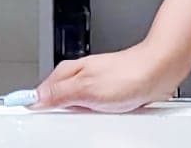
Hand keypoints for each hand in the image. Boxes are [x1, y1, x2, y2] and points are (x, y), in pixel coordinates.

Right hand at [34, 42, 183, 112]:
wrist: (158, 73)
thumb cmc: (128, 74)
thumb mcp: (87, 88)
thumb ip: (59, 94)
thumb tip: (35, 99)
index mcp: (68, 72)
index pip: (40, 94)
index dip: (36, 108)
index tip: (32, 119)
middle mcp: (79, 78)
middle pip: (59, 105)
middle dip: (65, 117)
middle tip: (76, 118)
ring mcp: (93, 89)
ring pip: (78, 112)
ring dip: (85, 118)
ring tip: (96, 117)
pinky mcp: (107, 98)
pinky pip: (95, 114)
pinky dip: (99, 119)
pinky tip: (106, 118)